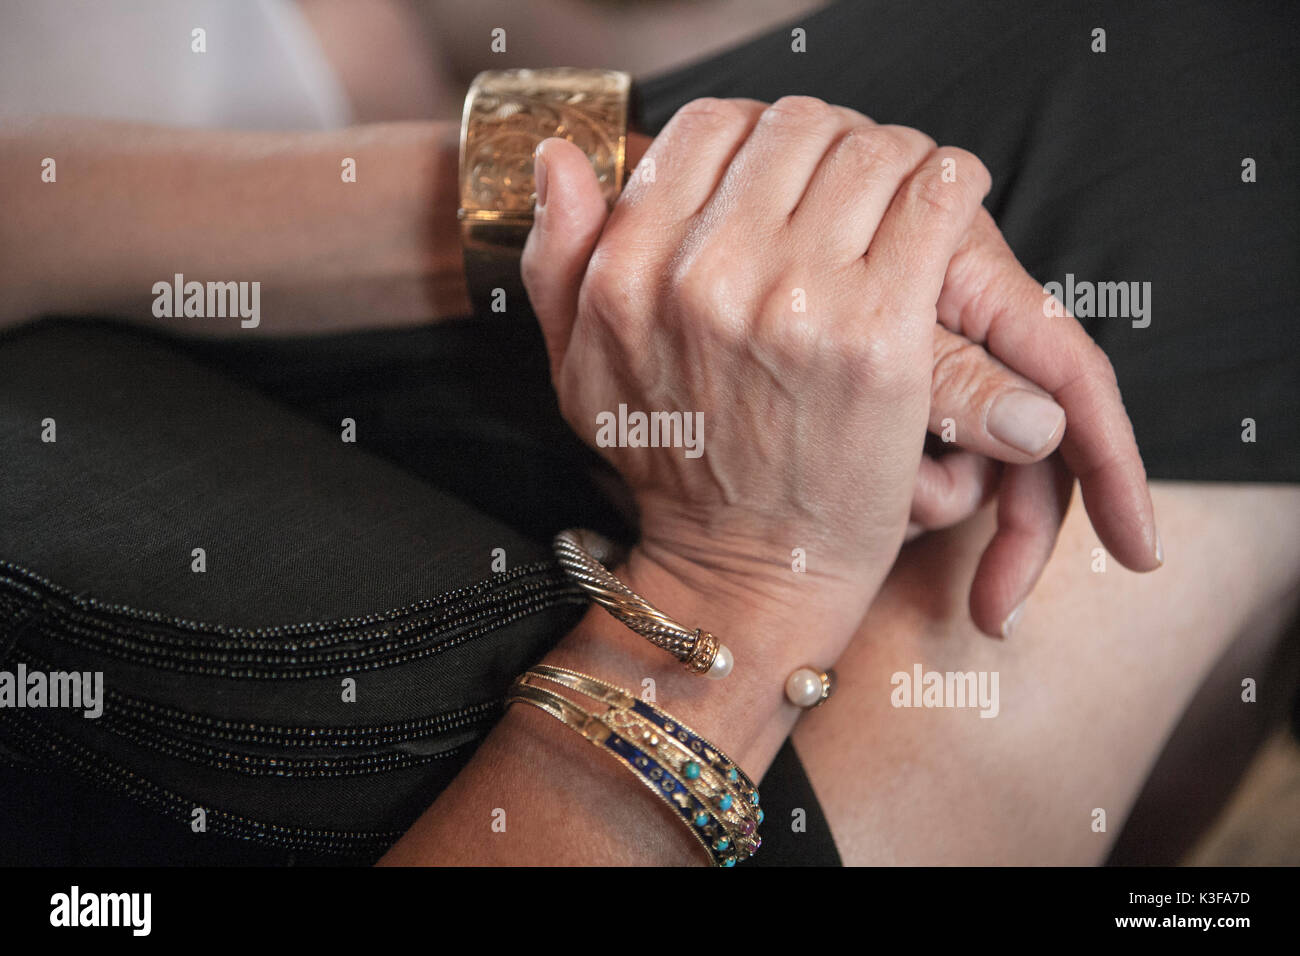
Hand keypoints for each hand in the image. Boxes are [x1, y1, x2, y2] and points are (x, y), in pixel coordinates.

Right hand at [523, 96, 991, 657]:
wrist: (746, 569)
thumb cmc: (671, 466)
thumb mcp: (578, 371)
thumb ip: (556, 259)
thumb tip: (560, 154)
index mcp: (632, 272)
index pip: (709, 128)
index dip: (754, 137)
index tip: (781, 175)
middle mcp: (708, 276)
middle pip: (796, 128)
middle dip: (829, 147)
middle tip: (848, 188)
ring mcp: (797, 302)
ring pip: (870, 150)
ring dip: (893, 165)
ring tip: (896, 204)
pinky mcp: (880, 336)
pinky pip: (934, 196)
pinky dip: (948, 186)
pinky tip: (939, 211)